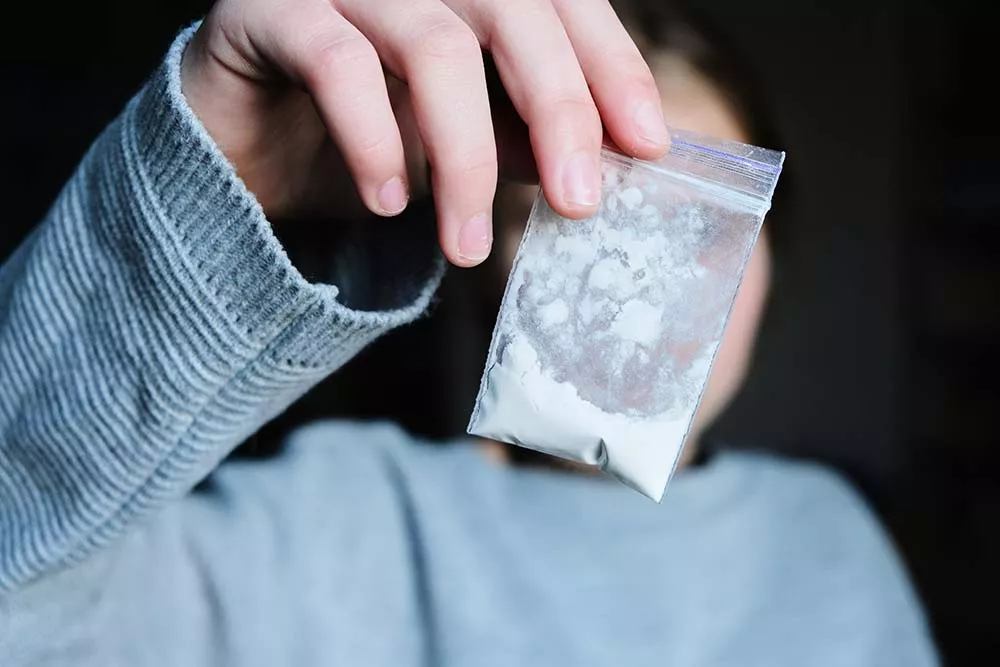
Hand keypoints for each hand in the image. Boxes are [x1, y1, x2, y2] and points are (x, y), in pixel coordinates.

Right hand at [181, 0, 669, 266]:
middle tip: (580, 202)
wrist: (243, 145)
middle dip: (557, 109)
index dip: (612, 67)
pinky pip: (336, 62)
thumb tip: (602, 164)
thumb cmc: (364, 135)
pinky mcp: (269, 9)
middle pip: (512, 11)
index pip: (562, 5)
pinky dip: (375, 138)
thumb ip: (525, 137)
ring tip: (468, 244)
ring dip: (463, 155)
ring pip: (431, 44)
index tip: (648, 144)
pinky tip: (391, 201)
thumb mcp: (463, 142)